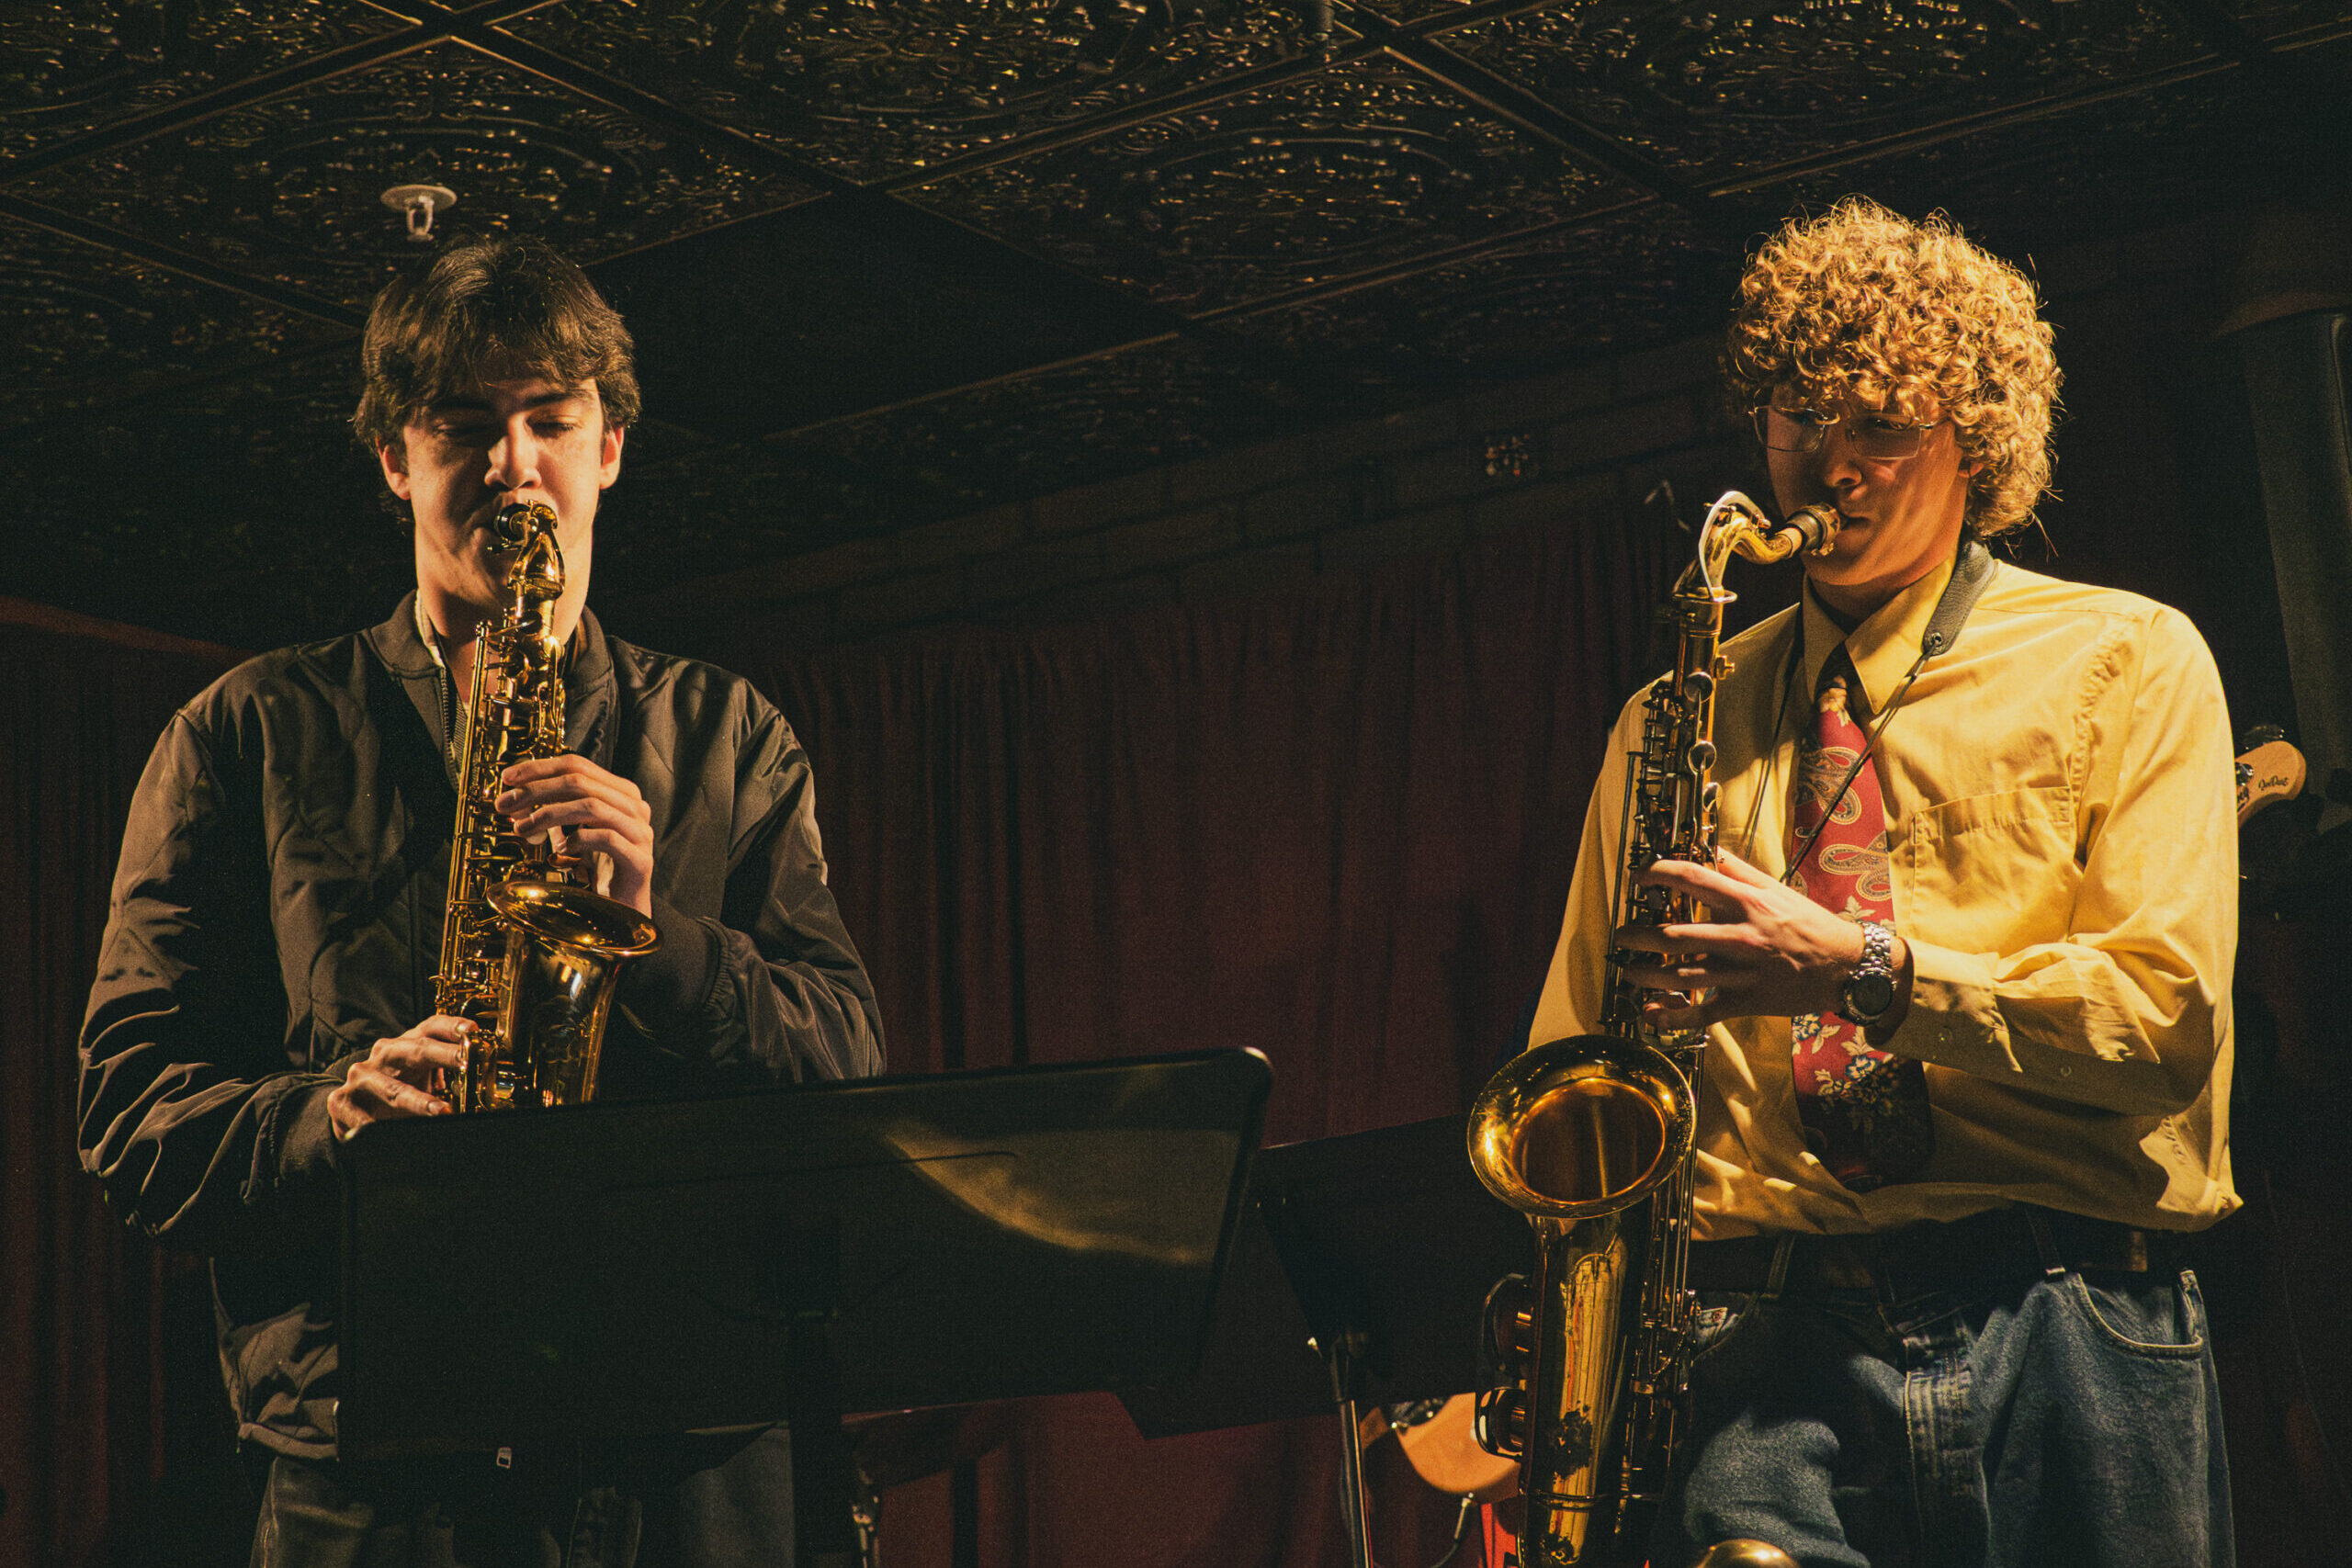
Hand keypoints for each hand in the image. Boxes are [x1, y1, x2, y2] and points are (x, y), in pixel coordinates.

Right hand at [328, 1015, 470, 1137]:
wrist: (350, 1112)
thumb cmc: (396, 1091)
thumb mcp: (421, 1078)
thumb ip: (445, 1073)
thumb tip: (484, 1078)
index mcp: (407, 1045)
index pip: (430, 1026)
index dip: (451, 1025)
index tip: (472, 1029)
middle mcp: (384, 1054)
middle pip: (416, 1050)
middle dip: (443, 1055)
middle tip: (466, 1062)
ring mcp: (362, 1077)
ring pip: (393, 1088)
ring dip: (419, 1101)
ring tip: (442, 1111)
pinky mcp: (342, 1101)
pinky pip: (360, 1115)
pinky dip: (374, 1125)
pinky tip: (385, 1132)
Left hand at [496, 754, 653, 914]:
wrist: (625, 906)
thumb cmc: (599, 867)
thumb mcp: (574, 830)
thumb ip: (555, 809)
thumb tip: (515, 796)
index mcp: (620, 792)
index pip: (577, 765)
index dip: (539, 768)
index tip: (508, 778)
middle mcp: (634, 806)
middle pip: (581, 782)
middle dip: (536, 790)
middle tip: (505, 803)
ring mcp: (640, 832)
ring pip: (591, 807)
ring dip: (549, 814)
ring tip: (522, 828)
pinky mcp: (639, 859)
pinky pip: (605, 839)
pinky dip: (578, 841)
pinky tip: (561, 851)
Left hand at [1614, 848, 1894, 1029]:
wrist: (1846, 966)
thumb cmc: (1807, 923)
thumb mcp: (1775, 888)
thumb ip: (1737, 869)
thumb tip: (1705, 846)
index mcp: (1747, 902)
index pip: (1691, 878)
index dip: (1656, 873)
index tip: (1635, 878)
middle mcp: (1741, 935)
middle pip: (1674, 935)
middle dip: (1637, 936)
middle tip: (1620, 936)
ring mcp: (1742, 972)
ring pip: (1681, 977)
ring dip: (1646, 976)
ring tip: (1628, 972)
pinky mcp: (1746, 1002)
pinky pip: (1703, 1014)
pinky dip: (1673, 1017)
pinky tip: (1651, 1014)